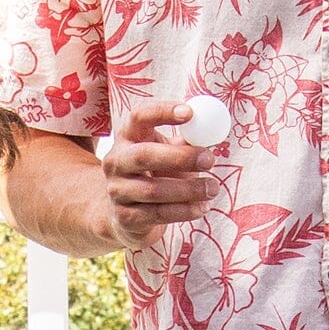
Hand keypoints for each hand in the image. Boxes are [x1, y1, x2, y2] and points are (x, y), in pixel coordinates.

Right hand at [94, 100, 217, 249]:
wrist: (127, 215)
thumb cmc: (154, 174)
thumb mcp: (166, 152)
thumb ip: (184, 143)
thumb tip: (209, 133)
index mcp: (128, 137)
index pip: (139, 116)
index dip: (162, 112)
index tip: (190, 113)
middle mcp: (116, 161)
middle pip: (144, 156)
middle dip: (180, 157)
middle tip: (210, 159)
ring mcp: (117, 191)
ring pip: (153, 190)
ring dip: (188, 190)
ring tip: (213, 188)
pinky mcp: (125, 217)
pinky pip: (157, 214)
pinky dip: (183, 211)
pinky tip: (201, 208)